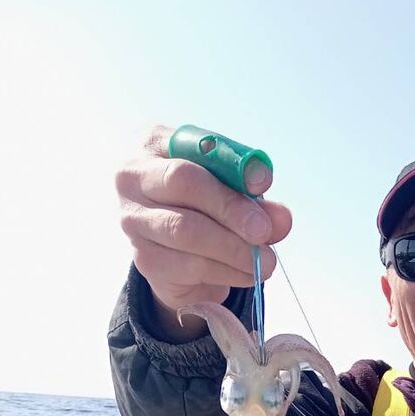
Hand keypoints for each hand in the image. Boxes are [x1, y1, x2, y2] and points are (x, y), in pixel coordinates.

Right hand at [116, 125, 292, 340]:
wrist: (173, 247)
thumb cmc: (202, 203)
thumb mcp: (229, 188)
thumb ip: (253, 197)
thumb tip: (281, 219)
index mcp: (154, 143)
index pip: (193, 146)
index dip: (231, 163)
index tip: (263, 183)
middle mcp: (132, 177)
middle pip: (184, 184)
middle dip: (231, 209)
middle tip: (264, 231)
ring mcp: (133, 220)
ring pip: (187, 231)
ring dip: (234, 249)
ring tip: (266, 260)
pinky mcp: (144, 259)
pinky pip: (190, 266)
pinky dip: (227, 271)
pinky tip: (248, 273)